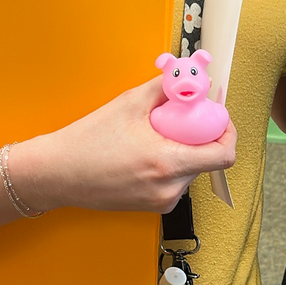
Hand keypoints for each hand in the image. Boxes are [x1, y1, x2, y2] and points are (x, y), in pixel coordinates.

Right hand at [9, 77, 236, 216]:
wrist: (58, 173)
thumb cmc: (88, 140)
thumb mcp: (129, 103)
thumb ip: (166, 88)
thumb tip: (190, 76)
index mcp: (168, 163)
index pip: (223, 155)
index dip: (227, 132)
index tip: (218, 117)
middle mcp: (169, 188)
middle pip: (207, 160)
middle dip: (200, 137)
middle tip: (180, 119)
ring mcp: (162, 201)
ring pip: (191, 171)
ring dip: (183, 151)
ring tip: (154, 137)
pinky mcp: (154, 207)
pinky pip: (175, 182)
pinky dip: (169, 165)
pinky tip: (145, 154)